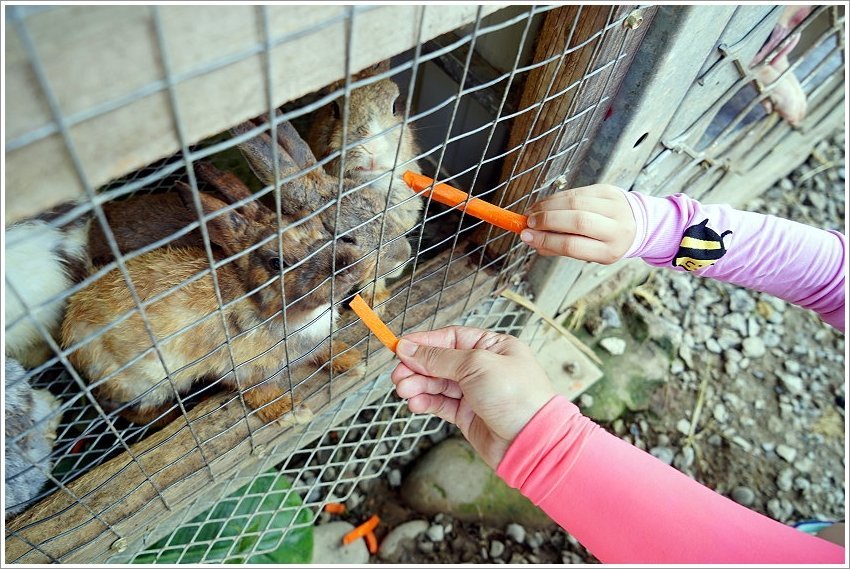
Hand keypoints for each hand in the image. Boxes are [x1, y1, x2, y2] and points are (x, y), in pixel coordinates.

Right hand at [391, 326, 554, 468]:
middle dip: (417, 367)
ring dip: (418, 385)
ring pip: (438, 384)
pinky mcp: (468, 415)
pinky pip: (441, 404)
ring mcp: (475, 392)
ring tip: (404, 390)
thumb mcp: (476, 365)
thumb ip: (440, 358)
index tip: (400, 348)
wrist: (532, 442)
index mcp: (492, 347)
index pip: (450, 338)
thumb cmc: (517, 396)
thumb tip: (410, 348)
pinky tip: (415, 402)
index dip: (424, 343)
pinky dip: (426, 402)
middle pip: (440, 361)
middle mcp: (483, 368)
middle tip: (398, 375)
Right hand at [520, 184, 635, 263]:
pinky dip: (555, 198)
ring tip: (532, 213)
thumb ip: (560, 248)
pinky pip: (576, 191)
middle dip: (547, 220)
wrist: (635, 222)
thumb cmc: (606, 241)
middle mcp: (616, 228)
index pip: (573, 245)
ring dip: (547, 206)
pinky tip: (544, 204)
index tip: (526, 236)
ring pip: (575, 202)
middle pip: (577, 220)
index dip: (546, 239)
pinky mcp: (608, 189)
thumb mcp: (589, 254)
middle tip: (528, 223)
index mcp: (610, 251)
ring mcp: (614, 206)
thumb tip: (531, 239)